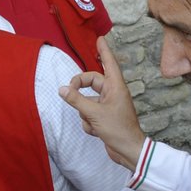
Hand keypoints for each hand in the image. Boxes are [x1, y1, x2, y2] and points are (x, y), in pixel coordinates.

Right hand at [59, 36, 147, 169]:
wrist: (128, 151)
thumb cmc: (117, 129)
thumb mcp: (93, 113)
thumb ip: (76, 100)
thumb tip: (62, 89)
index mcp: (116, 87)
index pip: (109, 64)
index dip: (104, 51)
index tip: (100, 39)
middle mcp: (113, 93)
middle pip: (91, 81)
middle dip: (79, 89)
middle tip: (67, 92)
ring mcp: (108, 105)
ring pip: (87, 101)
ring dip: (85, 113)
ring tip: (94, 123)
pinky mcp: (104, 117)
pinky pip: (89, 114)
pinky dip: (89, 123)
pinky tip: (97, 132)